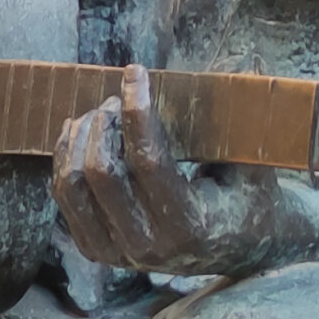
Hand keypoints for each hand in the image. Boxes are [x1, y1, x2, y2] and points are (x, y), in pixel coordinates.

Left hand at [52, 64, 266, 275]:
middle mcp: (148, 247)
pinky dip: (65, 158)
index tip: (136, 73)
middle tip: (118, 100)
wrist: (236, 250)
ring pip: (72, 186)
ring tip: (99, 113)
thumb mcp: (255, 165)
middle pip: (102, 172)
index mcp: (190, 227)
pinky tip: (79, 131)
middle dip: (105, 123)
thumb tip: (245, 64)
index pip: (149, 161)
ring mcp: (117, 254)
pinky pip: (63, 197)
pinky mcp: (96, 250)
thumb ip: (244, 121)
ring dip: (80, 138)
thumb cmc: (247, 199)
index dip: (139, 111)